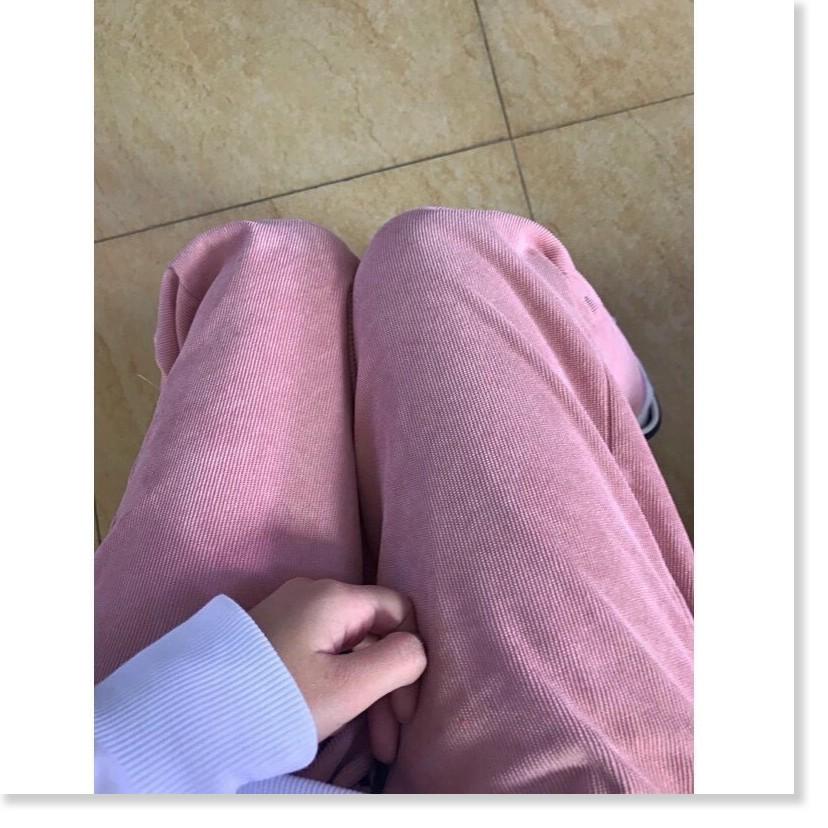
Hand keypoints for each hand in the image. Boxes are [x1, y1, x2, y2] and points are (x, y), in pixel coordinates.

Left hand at [248, 577, 426, 761]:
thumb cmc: (280, 699)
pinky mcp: (275, 634)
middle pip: (373, 634)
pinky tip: (338, 720)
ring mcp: (291, 613)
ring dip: (365, 692)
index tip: (404, 710)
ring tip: (369, 745)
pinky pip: (323, 654)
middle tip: (387, 742)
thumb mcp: (348, 687)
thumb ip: (398, 661)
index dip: (413, 656)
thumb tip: (417, 649)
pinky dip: (338, 685)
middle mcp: (314, 594)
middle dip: (388, 686)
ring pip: (349, 648)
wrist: (195, 714)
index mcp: (334, 597)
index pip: (399, 610)